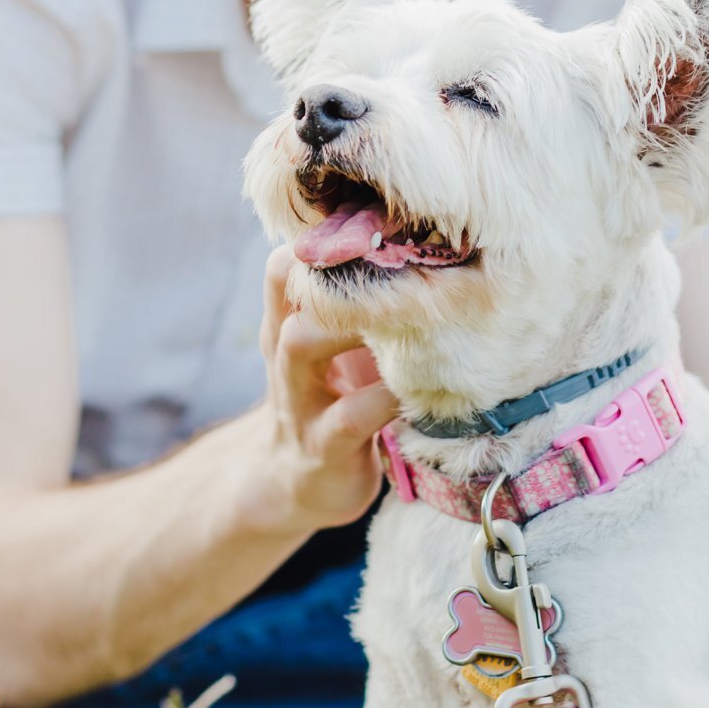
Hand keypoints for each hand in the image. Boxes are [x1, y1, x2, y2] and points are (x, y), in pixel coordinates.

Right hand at [256, 245, 398, 530]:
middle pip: (287, 285)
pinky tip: (423, 386)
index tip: (386, 225)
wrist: (295, 483)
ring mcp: (298, 398)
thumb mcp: (334, 350)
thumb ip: (358, 309)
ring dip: (350, 323)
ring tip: (404, 316)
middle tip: (396, 261)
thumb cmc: (331, 399)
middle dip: (337, 270)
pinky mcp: (323, 445)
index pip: (287, 260)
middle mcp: (284, 350)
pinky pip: (352, 415)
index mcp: (288, 322)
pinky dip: (387, 397)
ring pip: (300, 341)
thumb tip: (424, 251)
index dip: (327, 237)